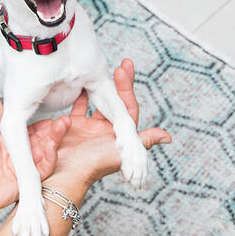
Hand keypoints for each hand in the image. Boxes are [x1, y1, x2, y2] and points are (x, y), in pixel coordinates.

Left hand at [0, 98, 70, 215]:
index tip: (50, 117)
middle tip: (63, 120)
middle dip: (53, 130)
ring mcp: (24, 167)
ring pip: (45, 151)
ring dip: (55, 139)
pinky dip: (50, 156)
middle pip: (41, 141)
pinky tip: (53, 145)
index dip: (41, 124)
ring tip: (62, 126)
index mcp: (8, 144)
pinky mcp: (28, 180)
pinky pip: (44, 167)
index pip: (29, 131)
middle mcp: (18, 155)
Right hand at [52, 59, 171, 185]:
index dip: (127, 87)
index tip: (124, 69)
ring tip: (101, 69)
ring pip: (98, 100)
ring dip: (101, 85)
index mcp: (120, 134)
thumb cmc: (94, 164)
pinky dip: (80, 94)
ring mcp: (90, 126)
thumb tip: (168, 137)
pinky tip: (81, 82)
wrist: (66, 172)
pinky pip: (78, 106)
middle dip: (118, 81)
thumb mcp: (122, 152)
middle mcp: (106, 128)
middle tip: (122, 63)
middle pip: (115, 100)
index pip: (127, 105)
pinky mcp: (73, 125)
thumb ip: (142, 142)